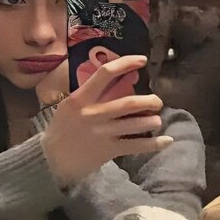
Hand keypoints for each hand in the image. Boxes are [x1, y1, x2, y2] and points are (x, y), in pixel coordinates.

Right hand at [40, 55, 171, 187]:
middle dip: (148, 101)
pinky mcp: (107, 150)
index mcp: (80, 98)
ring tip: (158, 119)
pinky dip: (154, 144)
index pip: (105, 73)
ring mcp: (101, 133)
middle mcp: (92, 114)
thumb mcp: (70, 106)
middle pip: (127, 103)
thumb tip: (118, 78)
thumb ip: (91, 93)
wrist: (51, 160)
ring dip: (151, 121)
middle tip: (157, 101)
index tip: (142, 60)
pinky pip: (135, 146)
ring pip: (134, 124)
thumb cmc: (62, 129)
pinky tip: (167, 140)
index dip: (126, 63)